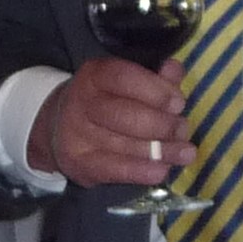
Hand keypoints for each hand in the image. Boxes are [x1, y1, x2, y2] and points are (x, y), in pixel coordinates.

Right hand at [33, 55, 192, 187]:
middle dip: (161, 124)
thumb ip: (153, 78)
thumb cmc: (104, 101)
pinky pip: (115, 169)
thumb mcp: (124, 83)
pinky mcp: (79, 163)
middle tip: (182, 130)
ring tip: (185, 153)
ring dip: (160, 151)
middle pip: (125, 114)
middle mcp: (81, 102)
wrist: (58, 127)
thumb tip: (175, 70)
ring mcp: (77, 134)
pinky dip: (141, 171)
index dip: (155, 90)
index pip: (124, 77)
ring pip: (124, 145)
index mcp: (94, 75)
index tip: (179, 104)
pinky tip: (162, 170)